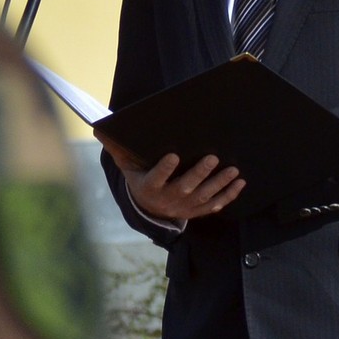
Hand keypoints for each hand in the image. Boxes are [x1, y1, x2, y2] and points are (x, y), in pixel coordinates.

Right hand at [97, 133, 245, 220]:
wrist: (149, 209)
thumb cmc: (140, 178)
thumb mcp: (127, 166)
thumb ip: (117, 148)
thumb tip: (98, 128)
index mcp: (149, 187)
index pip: (156, 179)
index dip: (164, 169)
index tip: (173, 155)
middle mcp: (168, 199)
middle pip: (185, 188)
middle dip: (199, 174)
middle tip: (212, 158)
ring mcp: (185, 207)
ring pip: (204, 197)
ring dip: (219, 184)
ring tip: (233, 170)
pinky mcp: (197, 210)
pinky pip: (215, 205)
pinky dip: (229, 196)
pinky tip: (240, 183)